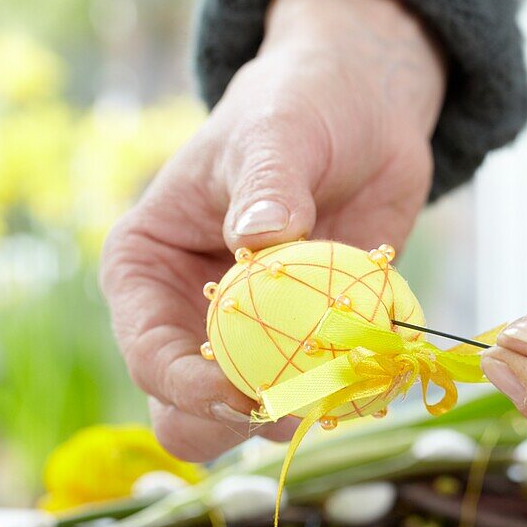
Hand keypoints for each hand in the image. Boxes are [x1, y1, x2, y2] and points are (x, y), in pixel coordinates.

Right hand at [101, 0, 444, 460]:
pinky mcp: (311, 336)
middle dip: (237, 419)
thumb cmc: (299, 107)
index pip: (149, 354)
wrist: (364, 111)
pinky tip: (378, 369)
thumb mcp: (278, 134)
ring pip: (255, 410)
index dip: (188, 389)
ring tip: (344, 383)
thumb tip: (259, 236)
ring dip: (299, 410)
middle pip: (188, 410)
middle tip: (296, 403)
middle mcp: (189, 312)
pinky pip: (321, 387)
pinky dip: (349, 390)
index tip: (243, 394)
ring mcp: (252, 332)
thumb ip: (267, 185)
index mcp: (148, 269)